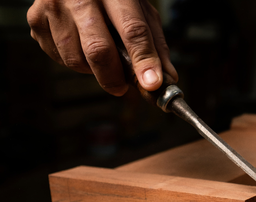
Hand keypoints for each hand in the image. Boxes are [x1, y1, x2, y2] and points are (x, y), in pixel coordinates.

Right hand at [27, 0, 177, 95]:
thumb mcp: (139, 10)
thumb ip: (154, 45)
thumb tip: (167, 79)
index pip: (132, 30)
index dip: (143, 60)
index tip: (152, 85)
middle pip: (98, 50)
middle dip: (115, 78)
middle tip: (124, 87)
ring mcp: (53, 7)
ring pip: (76, 59)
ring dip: (94, 70)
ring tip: (102, 55)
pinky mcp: (36, 20)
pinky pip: (59, 58)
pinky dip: (76, 61)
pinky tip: (81, 44)